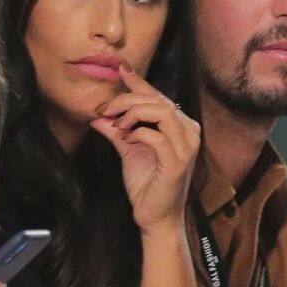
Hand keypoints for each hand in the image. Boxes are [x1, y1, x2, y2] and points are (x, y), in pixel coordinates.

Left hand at [90, 63, 200, 235]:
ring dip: (133, 113)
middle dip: (128, 99)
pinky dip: (137, 133)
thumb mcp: (128, 150)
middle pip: (158, 100)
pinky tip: (125, 139)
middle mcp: (189, 132)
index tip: (120, 69)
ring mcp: (187, 147)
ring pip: (161, 112)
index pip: (158, 96)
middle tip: (106, 109)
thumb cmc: (146, 184)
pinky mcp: (178, 162)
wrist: (154, 217)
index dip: (139, 82)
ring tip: (117, 125)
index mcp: (180, 126)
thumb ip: (116, 131)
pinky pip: (157, 137)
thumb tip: (97, 115)